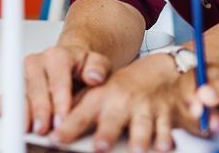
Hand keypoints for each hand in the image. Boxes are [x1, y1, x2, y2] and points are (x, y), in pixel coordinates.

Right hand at [0, 44, 111, 135]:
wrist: (74, 59)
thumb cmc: (85, 65)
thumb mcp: (99, 62)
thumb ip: (97, 67)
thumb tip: (94, 75)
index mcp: (57, 56)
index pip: (57, 80)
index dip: (59, 100)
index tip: (62, 118)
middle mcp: (38, 62)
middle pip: (36, 89)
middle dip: (39, 110)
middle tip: (43, 128)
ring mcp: (25, 75)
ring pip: (19, 94)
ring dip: (20, 112)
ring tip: (23, 129)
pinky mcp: (17, 85)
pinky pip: (4, 96)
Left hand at [51, 55, 196, 152]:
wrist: (157, 73)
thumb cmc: (123, 88)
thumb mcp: (97, 93)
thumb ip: (77, 108)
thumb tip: (51, 125)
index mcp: (100, 97)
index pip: (80, 114)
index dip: (68, 127)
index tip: (55, 138)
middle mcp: (122, 102)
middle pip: (112, 120)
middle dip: (106, 133)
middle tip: (99, 147)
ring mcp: (144, 108)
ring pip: (142, 125)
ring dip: (139, 138)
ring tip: (136, 150)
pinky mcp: (166, 115)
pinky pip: (167, 127)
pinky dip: (166, 137)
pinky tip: (163, 146)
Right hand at [190, 66, 218, 134]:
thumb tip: (202, 93)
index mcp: (205, 74)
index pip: (187, 83)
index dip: (189, 97)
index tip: (197, 110)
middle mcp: (198, 88)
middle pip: (184, 102)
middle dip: (200, 116)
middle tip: (217, 124)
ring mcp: (200, 105)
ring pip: (189, 118)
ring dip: (208, 126)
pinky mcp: (203, 119)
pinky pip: (198, 129)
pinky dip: (214, 133)